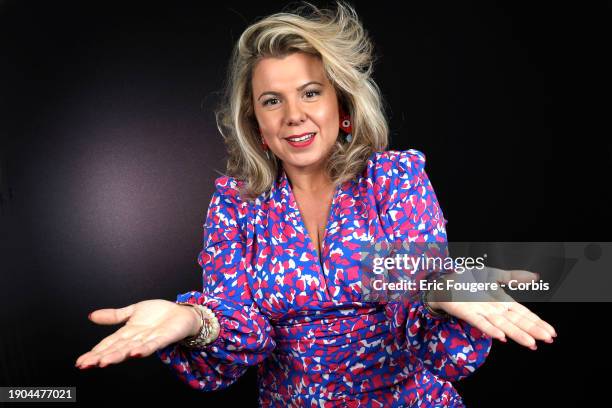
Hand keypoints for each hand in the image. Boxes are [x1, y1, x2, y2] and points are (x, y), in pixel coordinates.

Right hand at [75, 299, 200, 368]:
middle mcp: (136, 339)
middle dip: (101, 357)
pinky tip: (135, 353)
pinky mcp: (164, 337)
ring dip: (118, 356)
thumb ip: (114, 316)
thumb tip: (91, 316)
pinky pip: (153, 345)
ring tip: (104, 362)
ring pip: (131, 349)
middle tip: (86, 365)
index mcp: (127, 333)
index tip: (80, 361)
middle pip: (116, 349)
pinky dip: (144, 349)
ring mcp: (149, 339)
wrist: (181, 312)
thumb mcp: (132, 311)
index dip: (94, 352)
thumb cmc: (158, 314)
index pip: (108, 344)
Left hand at [428, 267, 556, 349]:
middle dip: (533, 330)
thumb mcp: (494, 275)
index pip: (523, 314)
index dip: (537, 323)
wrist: (445, 282)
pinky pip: (480, 322)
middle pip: (517, 322)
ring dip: (517, 334)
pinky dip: (490, 329)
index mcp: (502, 302)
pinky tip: (501, 337)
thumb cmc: (469, 281)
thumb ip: (513, 277)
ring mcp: (482, 313)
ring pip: (503, 325)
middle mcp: (494, 310)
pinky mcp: (467, 313)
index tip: (552, 333)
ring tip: (531, 343)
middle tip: (549, 340)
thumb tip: (536, 276)